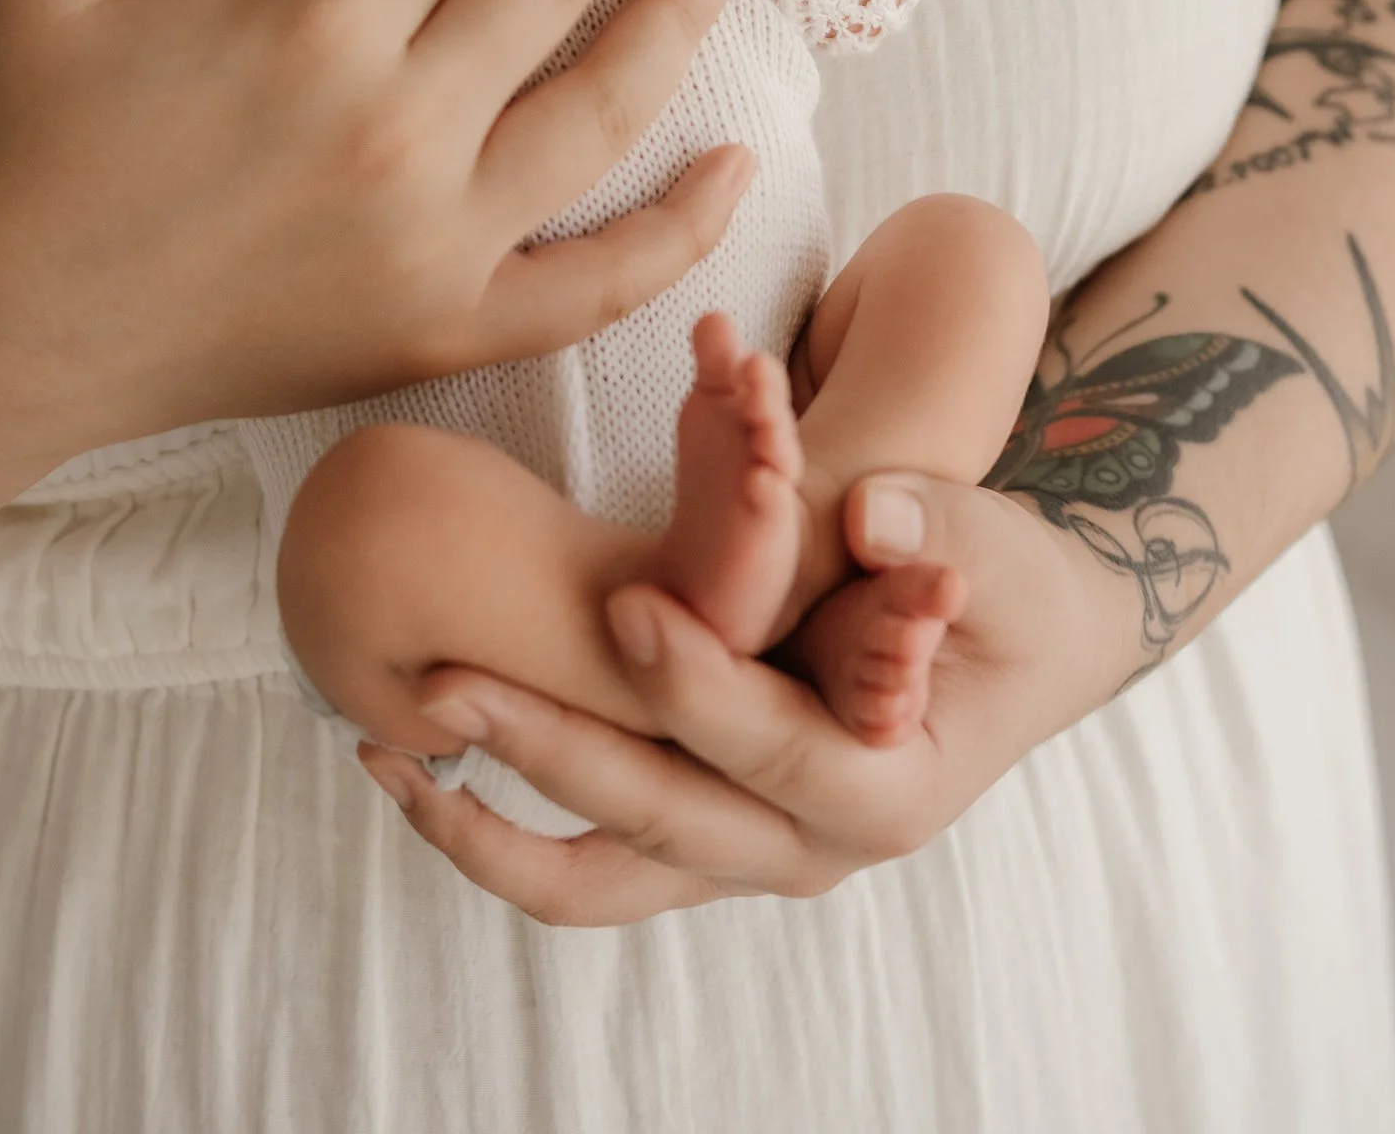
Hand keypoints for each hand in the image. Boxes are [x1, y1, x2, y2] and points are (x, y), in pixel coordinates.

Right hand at [0, 0, 758, 465]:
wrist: (28, 326)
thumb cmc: (46, 124)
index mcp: (314, 18)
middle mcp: (396, 126)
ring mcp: (435, 241)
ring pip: (604, 110)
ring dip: (682, 15)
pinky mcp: (446, 330)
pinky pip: (598, 283)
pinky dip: (681, 230)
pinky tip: (737, 162)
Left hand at [357, 469, 1142, 923]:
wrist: (1010, 649)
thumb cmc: (1005, 594)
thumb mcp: (1000, 557)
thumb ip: (944, 537)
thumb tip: (874, 517)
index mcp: (884, 793)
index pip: (773, 750)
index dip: (700, 685)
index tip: (623, 609)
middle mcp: (803, 851)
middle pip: (660, 821)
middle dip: (547, 751)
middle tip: (444, 684)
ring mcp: (741, 854)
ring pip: (599, 878)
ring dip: (487, 828)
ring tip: (384, 754)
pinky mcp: (696, 832)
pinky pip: (586, 858)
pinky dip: (500, 823)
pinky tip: (413, 758)